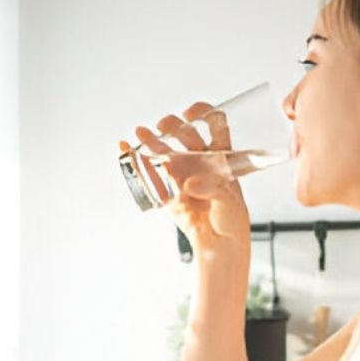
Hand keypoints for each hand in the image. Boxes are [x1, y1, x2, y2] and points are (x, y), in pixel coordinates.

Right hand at [119, 103, 250, 255]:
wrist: (220, 247)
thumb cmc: (232, 221)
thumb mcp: (230, 200)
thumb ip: (212, 188)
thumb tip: (189, 182)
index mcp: (221, 158)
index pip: (215, 125)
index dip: (203, 113)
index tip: (190, 114)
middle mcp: (201, 163)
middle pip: (186, 134)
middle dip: (173, 126)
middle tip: (164, 127)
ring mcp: (183, 176)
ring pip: (166, 151)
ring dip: (152, 140)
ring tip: (141, 133)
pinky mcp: (168, 192)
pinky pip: (151, 174)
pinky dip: (136, 161)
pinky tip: (126, 149)